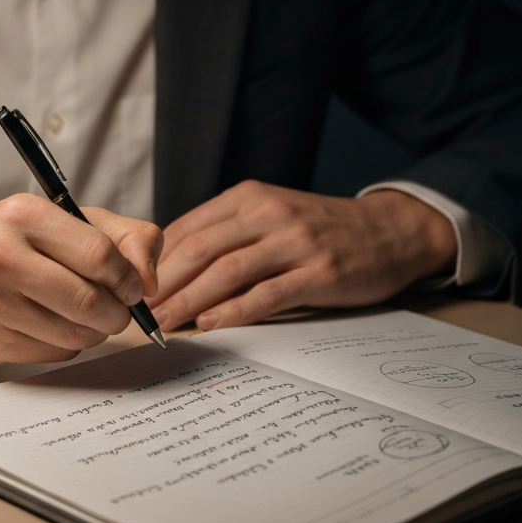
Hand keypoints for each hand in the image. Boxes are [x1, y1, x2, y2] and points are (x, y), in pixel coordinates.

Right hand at [0, 194, 162, 363]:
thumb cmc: (3, 237)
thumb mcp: (60, 216)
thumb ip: (121, 235)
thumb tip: (150, 279)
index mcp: (23, 215)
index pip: (99, 255)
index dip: (127, 278)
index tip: (132, 285)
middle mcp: (0, 257)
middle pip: (89, 302)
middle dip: (117, 313)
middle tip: (118, 310)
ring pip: (74, 336)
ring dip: (94, 332)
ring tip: (87, 316)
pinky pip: (51, 355)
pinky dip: (65, 345)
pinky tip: (53, 325)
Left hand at [149, 181, 455, 331]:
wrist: (389, 231)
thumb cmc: (319, 229)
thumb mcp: (269, 215)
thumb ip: (226, 233)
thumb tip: (170, 266)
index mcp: (248, 197)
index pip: (187, 229)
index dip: (154, 261)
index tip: (132, 287)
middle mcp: (267, 214)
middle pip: (199, 250)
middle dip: (163, 284)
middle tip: (139, 313)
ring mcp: (294, 242)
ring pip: (226, 272)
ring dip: (189, 301)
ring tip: (165, 324)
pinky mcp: (318, 272)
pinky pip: (267, 294)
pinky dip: (234, 311)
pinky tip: (211, 325)